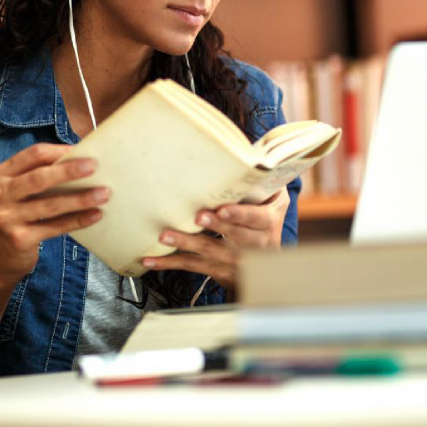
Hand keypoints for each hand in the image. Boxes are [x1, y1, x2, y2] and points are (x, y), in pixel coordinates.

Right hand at [0, 143, 108, 283]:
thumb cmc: (17, 215)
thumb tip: (81, 161)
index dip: (59, 151)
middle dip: (69, 171)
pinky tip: (95, 215)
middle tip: (94, 166)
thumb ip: (39, 176)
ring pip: (50, 204)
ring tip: (104, 193)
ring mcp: (7, 218)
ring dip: (80, 198)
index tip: (83, 150)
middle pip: (39, 178)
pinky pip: (55, 227)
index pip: (33, 155)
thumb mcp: (18, 192)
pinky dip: (77, 220)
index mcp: (1, 174)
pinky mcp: (19, 239)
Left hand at [140, 188, 289, 290]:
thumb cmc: (265, 222)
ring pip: (209, 251)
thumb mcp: (275, 203)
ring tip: (165, 236)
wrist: (269, 267)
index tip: (222, 209)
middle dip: (214, 226)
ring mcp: (235, 260)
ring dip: (186, 244)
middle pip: (232, 236)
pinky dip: (170, 264)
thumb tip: (252, 156)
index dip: (239, 215)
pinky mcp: (217, 270)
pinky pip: (192, 266)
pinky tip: (151, 261)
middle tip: (196, 217)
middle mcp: (254, 244)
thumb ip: (266, 182)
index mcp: (267, 223)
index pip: (255, 218)